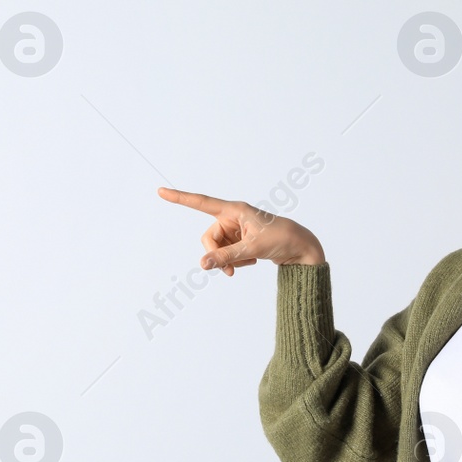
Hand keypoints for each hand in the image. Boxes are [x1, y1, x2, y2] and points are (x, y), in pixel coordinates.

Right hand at [156, 187, 324, 275]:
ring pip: (217, 248)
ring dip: (228, 261)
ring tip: (247, 264)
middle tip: (229, 270)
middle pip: (208, 237)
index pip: (201, 202)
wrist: (301, 248)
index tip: (161, 191)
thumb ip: (226, 257)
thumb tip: (202, 265)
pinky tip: (251, 262)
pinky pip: (226, 254)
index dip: (180, 198)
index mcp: (234, 210)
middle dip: (217, 255)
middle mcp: (232, 217)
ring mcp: (235, 229)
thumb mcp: (252, 249)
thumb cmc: (281, 239)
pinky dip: (235, 262)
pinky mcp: (240, 240)